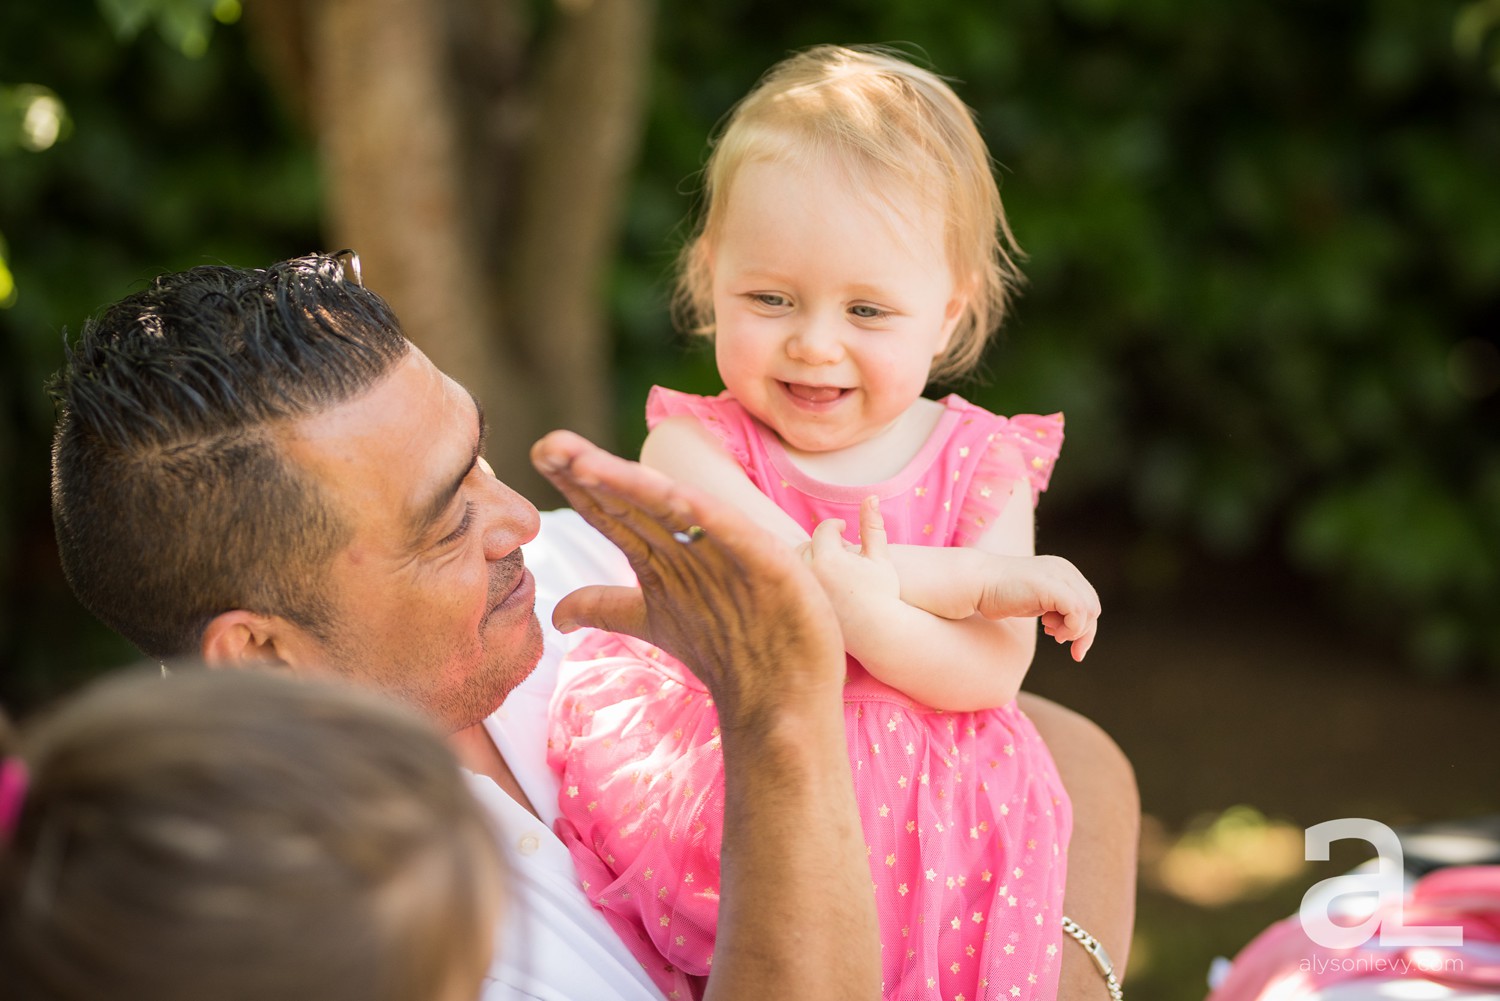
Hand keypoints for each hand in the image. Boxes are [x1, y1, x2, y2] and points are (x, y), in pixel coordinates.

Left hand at [530, 430, 847, 724]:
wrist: (782, 695)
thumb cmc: (727, 648)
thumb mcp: (655, 622)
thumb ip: (608, 607)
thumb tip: (557, 613)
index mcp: (665, 552)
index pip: (613, 510)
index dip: (578, 483)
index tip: (539, 455)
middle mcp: (693, 543)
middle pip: (634, 501)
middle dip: (591, 471)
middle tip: (548, 443)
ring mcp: (730, 551)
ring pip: (673, 510)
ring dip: (630, 485)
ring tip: (584, 463)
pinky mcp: (768, 565)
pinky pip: (732, 535)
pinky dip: (705, 515)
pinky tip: (679, 495)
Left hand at [801, 495, 900, 620]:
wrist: (879, 634)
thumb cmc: (883, 594)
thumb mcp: (880, 557)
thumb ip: (872, 526)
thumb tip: (870, 496)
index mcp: (827, 558)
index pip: (824, 530)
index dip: (835, 526)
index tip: (844, 528)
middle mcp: (809, 574)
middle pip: (806, 544)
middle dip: (821, 543)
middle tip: (840, 550)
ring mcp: (801, 592)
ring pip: (795, 563)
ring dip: (809, 558)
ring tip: (832, 565)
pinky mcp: (797, 606)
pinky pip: (791, 583)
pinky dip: (802, 578)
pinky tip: (824, 584)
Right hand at [973, 554, 1100, 661]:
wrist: (977, 583)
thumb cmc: (999, 594)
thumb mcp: (1035, 599)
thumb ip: (1054, 606)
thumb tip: (1071, 626)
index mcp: (1062, 570)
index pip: (1088, 601)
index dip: (1084, 627)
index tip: (1072, 647)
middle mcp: (1064, 570)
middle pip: (1093, 606)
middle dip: (1084, 632)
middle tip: (1065, 645)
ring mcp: (1059, 576)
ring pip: (1089, 610)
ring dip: (1074, 631)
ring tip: (1053, 634)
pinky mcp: (1052, 587)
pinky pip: (1077, 611)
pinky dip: (1071, 628)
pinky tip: (1052, 632)